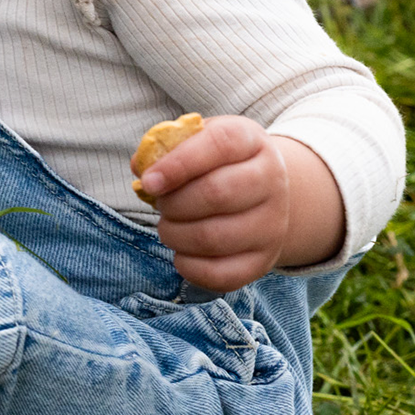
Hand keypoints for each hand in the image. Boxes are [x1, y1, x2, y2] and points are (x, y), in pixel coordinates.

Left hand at [140, 115, 343, 290]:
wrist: (262, 195)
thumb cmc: (215, 164)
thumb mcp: (195, 143)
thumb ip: (164, 149)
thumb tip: (141, 167)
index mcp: (249, 141)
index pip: (219, 145)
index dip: (178, 164)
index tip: (149, 182)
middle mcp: (271, 180)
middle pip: (216, 194)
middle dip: (173, 204)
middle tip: (161, 205)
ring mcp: (273, 223)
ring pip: (216, 237)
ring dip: (176, 236)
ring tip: (168, 228)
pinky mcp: (264, 259)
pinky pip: (223, 274)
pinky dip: (190, 268)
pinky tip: (181, 254)